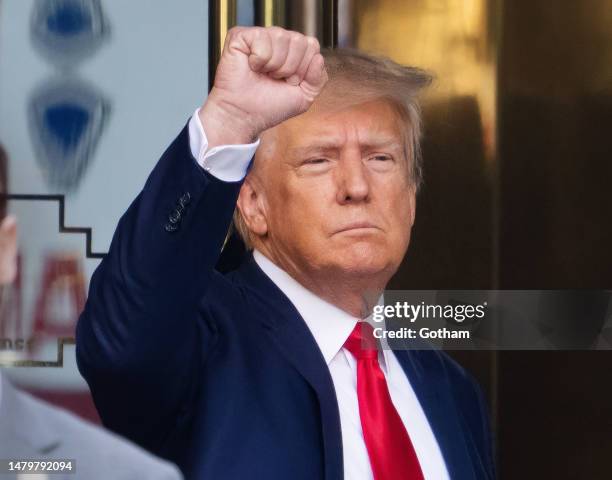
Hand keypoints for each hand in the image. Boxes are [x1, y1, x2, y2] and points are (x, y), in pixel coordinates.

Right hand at [199, 26, 327, 147]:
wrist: (244, 116)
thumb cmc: (269, 107)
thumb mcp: (304, 97)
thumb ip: (318, 79)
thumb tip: (318, 57)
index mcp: (293, 51)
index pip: (312, 45)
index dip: (303, 69)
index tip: (289, 83)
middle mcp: (278, 41)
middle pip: (299, 40)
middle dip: (290, 67)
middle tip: (275, 79)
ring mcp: (260, 37)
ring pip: (281, 36)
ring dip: (274, 65)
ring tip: (263, 74)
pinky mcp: (240, 36)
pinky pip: (262, 38)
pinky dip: (259, 59)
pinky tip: (251, 67)